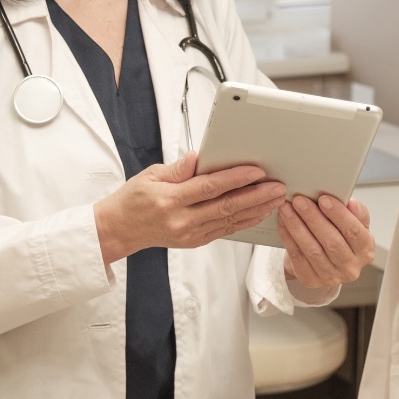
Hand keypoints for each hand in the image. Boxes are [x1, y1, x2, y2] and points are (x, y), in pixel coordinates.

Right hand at [94, 152, 285, 262]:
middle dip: (256, 196)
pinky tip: (259, 212)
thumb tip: (200, 157)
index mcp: (170, 200)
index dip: (236, 179)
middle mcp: (182, 221)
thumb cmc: (133, 199)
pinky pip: (226, 231)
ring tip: (276, 199)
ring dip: (256, 209)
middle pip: (226, 207)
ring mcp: (190, 234)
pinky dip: (245, 221)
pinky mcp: (196, 241)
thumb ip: (178, 168)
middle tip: (277, 187)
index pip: (209, 187)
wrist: (120, 229)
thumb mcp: (150, 175)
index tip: (257, 172)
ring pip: (230, 221)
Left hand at [278, 194, 373, 289]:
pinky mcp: (311, 280)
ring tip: (287, 209)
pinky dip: (288, 237)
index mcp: (366, 250)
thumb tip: (351, 203)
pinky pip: (297, 257)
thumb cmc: (342, 237)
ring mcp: (331, 277)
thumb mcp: (355, 223)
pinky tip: (283, 222)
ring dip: (297, 227)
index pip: (354, 231)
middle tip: (300, 200)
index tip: (324, 199)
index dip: (339, 215)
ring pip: (312, 250)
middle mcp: (351, 267)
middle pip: (331, 241)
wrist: (326, 259)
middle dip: (313, 218)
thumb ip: (356, 212)